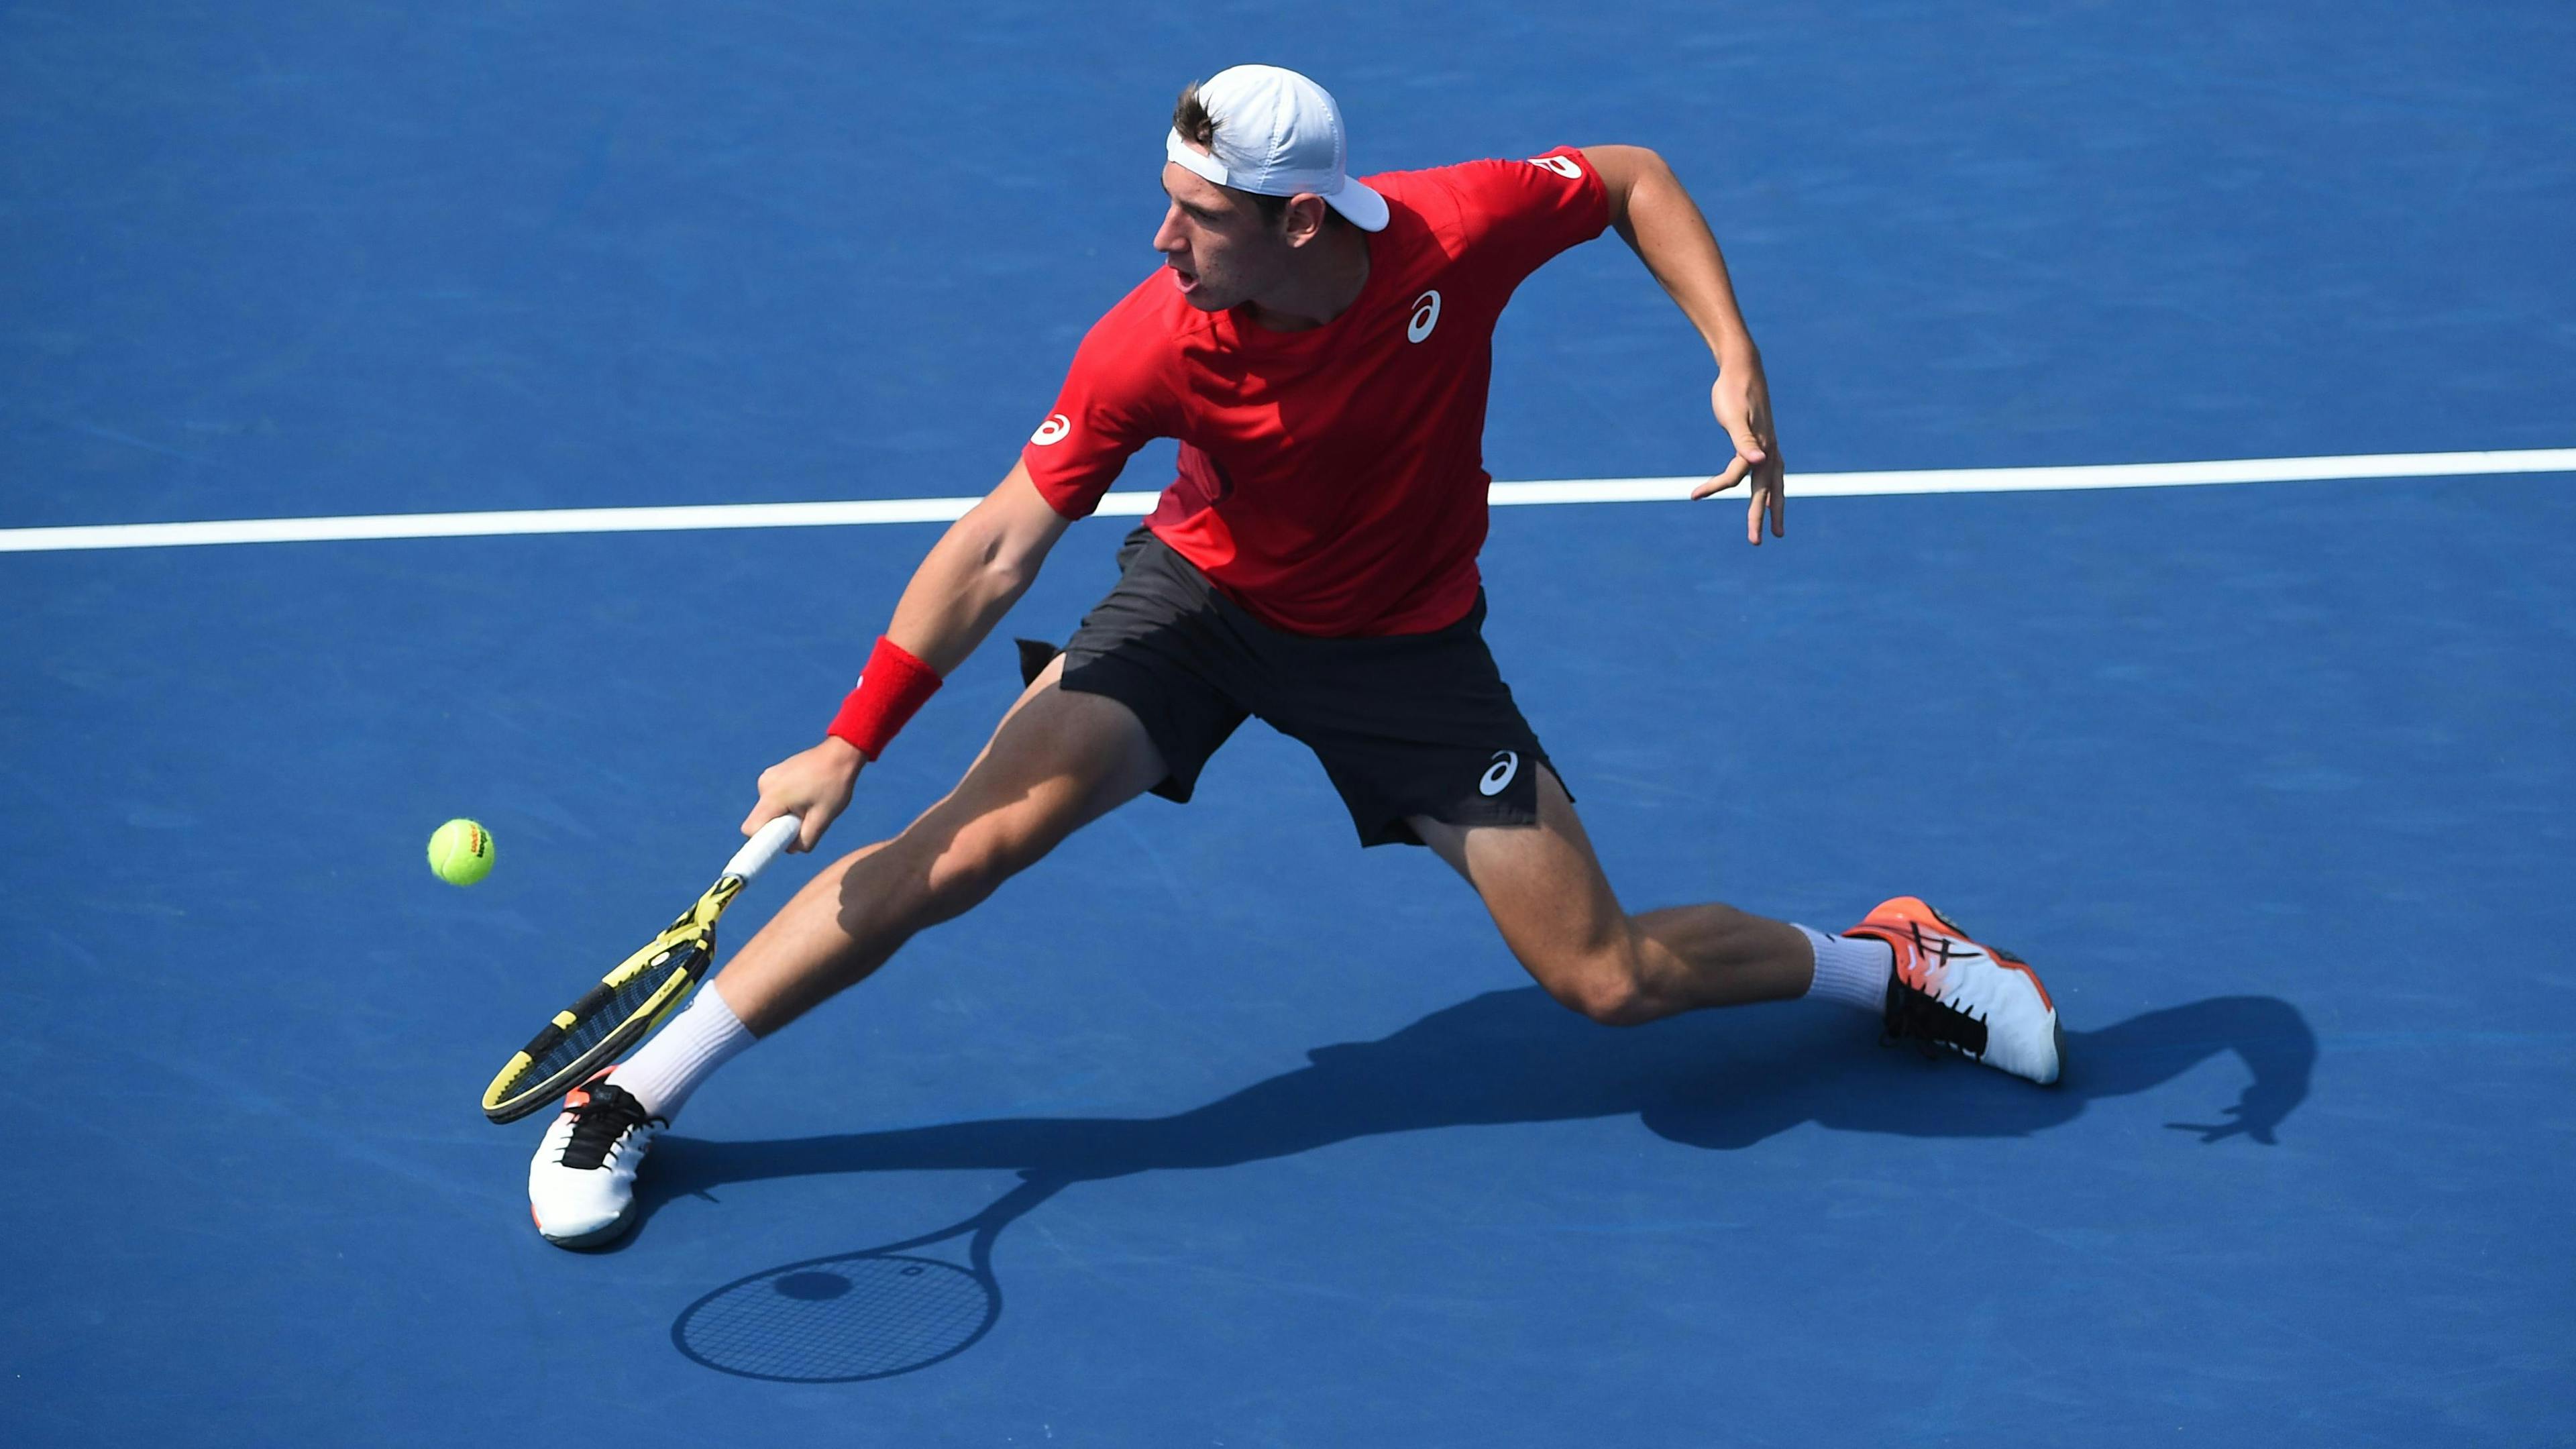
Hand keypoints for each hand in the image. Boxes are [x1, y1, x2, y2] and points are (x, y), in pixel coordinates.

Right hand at [743, 737, 864, 852]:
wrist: (841, 754)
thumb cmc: (834, 785)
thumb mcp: (822, 819)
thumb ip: (804, 840)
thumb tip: (790, 849)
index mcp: (772, 796)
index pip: (751, 829)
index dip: (762, 841)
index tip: (779, 844)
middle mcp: (764, 785)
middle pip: (761, 819)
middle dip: (779, 827)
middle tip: (804, 820)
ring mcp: (768, 776)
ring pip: (768, 808)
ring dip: (784, 814)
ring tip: (808, 803)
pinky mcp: (774, 773)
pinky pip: (774, 797)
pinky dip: (786, 803)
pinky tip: (806, 794)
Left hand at [1691, 357, 1784, 544]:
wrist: (1742, 368)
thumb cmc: (1734, 392)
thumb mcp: (1735, 417)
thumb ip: (1745, 441)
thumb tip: (1760, 462)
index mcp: (1761, 449)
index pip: (1737, 477)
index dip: (1715, 486)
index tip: (1693, 495)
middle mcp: (1770, 451)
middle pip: (1766, 491)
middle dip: (1762, 516)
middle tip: (1757, 541)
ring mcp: (1769, 447)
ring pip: (1774, 484)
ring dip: (1774, 506)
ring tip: (1776, 528)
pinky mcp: (1764, 442)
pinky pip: (1768, 472)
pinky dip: (1768, 486)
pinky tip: (1764, 491)